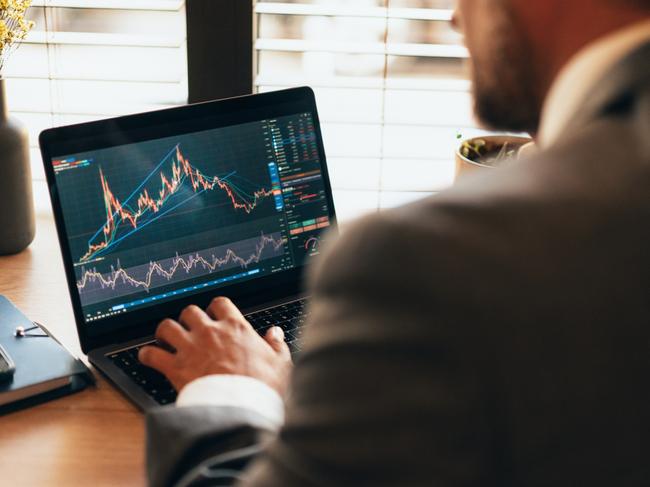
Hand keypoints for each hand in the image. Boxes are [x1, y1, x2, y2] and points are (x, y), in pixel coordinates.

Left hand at [138, 297, 292, 395]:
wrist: (242, 409)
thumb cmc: (262, 387)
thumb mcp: (280, 363)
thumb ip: (276, 344)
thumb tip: (274, 333)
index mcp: (235, 328)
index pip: (220, 304)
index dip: (215, 308)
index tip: (215, 315)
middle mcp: (210, 332)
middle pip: (190, 312)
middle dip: (188, 319)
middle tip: (189, 329)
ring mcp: (190, 348)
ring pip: (167, 327)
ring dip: (165, 332)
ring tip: (165, 338)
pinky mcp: (175, 367)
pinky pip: (151, 354)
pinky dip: (147, 355)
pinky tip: (148, 357)